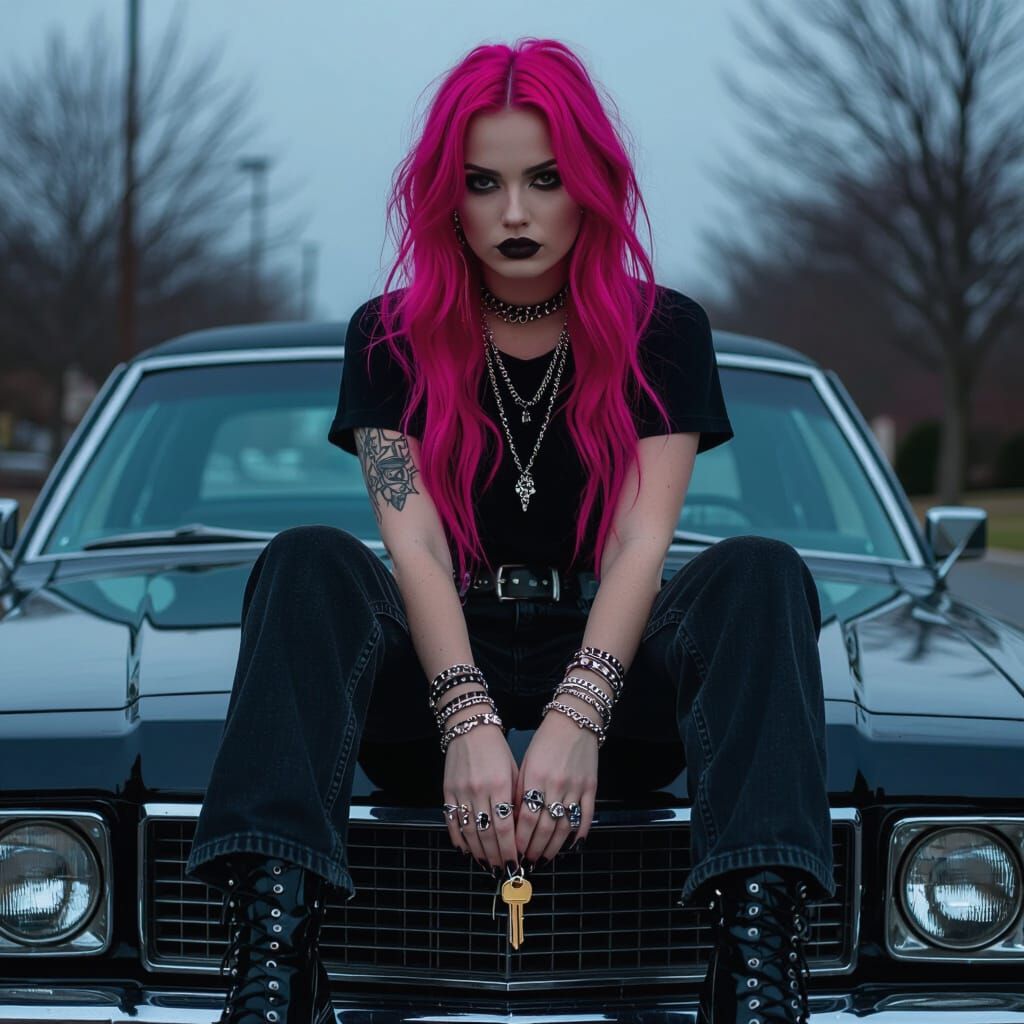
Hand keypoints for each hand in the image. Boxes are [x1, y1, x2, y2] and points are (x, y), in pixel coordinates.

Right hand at [443, 722, 519, 870]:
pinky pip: (452, 821)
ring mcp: (460, 792)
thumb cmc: (496, 749)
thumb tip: (521, 830)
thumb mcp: (514, 771)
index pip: (505, 827)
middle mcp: (479, 790)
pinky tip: (467, 851)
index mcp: (499, 784)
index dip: (509, 850)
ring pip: (468, 832)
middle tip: (503, 871)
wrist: (469, 728)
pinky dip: (458, 839)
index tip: (515, 863)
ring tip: (487, 865)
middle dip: (496, 856)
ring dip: (478, 853)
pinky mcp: (447, 791)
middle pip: (486, 834)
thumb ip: (516, 799)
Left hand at [513, 708, 597, 864]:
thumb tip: (513, 822)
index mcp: (535, 778)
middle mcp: (556, 785)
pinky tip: (572, 847)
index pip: (527, 819)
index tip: (514, 853)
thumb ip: (520, 793)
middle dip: (535, 849)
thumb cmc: (545, 742)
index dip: (520, 840)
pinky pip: (586, 816)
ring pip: (565, 827)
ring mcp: (575, 787)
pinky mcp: (591, 788)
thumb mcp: (526, 764)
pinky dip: (579, 834)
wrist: (574, 721)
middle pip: (546, 827)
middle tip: (528, 862)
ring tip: (545, 859)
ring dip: (554, 847)